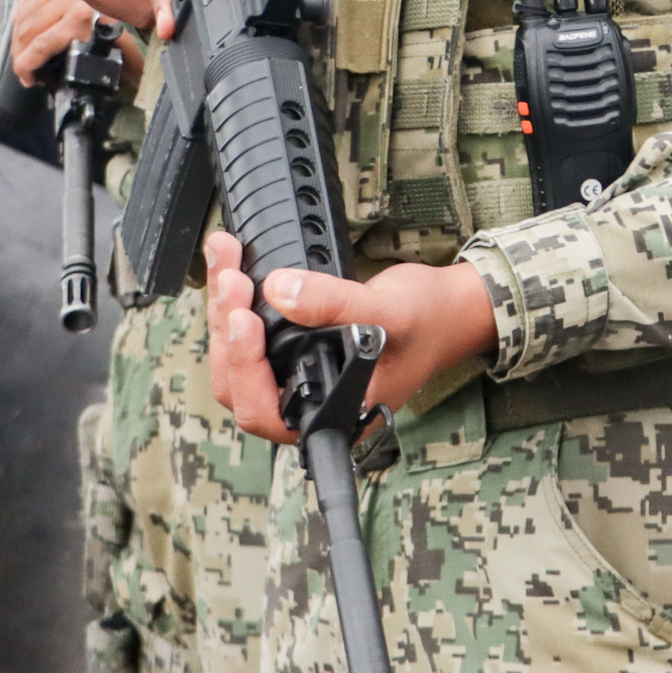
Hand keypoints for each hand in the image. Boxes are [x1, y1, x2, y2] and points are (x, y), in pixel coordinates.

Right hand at [8, 0, 142, 85]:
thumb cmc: (141, 14)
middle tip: (24, 69)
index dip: (27, 66)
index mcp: (81, 18)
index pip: (40, 45)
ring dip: (18, 34)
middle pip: (28, 30)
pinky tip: (23, 22)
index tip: (30, 78)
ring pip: (25, 11)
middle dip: (20, 55)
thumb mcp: (132, 49)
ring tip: (22, 51)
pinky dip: (23, 9)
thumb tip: (106, 83)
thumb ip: (120, 66)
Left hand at [204, 230, 499, 443]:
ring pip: (235, 356)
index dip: (245, 366)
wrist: (448, 310)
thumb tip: (280, 290)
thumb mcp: (388, 309)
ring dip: (223, 308)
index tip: (244, 317)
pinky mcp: (289, 351)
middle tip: (232, 278)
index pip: (266, 408)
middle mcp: (306, 403)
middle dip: (227, 326)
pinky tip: (230, 261)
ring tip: (226, 259)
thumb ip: (335, 304)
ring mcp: (294, 378)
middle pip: (238, 382)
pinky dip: (233, 297)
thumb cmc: (428, 323)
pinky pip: (247, 333)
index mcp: (331, 413)